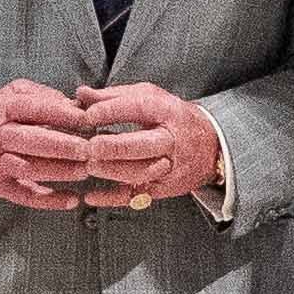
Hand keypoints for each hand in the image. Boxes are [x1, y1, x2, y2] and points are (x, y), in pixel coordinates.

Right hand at [0, 80, 101, 210]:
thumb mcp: (11, 94)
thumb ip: (43, 95)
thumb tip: (75, 104)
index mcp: (4, 109)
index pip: (35, 109)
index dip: (63, 114)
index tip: (88, 119)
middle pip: (32, 141)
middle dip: (63, 146)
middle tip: (89, 149)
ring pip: (30, 169)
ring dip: (59, 171)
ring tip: (85, 170)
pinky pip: (24, 196)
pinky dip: (48, 201)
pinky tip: (71, 200)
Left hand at [73, 82, 224, 208]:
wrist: (211, 146)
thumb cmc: (172, 118)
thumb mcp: (149, 98)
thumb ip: (113, 97)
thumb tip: (81, 94)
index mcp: (167, 111)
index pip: (140, 108)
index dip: (113, 111)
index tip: (89, 114)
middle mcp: (170, 140)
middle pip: (144, 145)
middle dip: (116, 147)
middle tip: (92, 146)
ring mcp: (169, 167)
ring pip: (141, 172)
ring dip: (113, 171)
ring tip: (90, 165)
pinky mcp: (164, 188)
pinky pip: (137, 196)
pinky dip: (112, 199)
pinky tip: (91, 196)